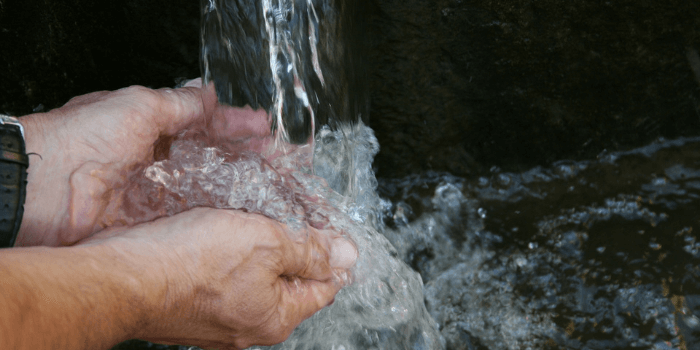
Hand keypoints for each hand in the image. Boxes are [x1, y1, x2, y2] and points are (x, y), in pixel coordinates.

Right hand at [83, 207, 356, 348]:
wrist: (120, 278)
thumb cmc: (189, 263)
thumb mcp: (266, 243)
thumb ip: (309, 250)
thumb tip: (347, 255)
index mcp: (275, 318)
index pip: (324, 286)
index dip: (330, 253)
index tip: (326, 229)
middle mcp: (249, 328)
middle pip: (288, 284)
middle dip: (291, 249)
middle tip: (282, 218)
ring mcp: (218, 322)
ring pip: (254, 280)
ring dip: (257, 250)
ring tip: (248, 222)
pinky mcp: (192, 309)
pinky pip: (224, 281)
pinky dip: (228, 259)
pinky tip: (217, 237)